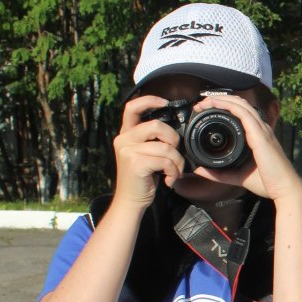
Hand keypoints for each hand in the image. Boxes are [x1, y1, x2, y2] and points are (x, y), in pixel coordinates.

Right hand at [111, 96, 185, 211]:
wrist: (131, 201)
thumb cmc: (143, 177)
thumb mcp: (144, 153)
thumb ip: (152, 139)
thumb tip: (175, 130)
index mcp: (126, 133)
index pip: (132, 107)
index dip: (150, 100)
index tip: (165, 102)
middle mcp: (124, 139)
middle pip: (157, 125)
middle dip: (174, 140)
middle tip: (175, 154)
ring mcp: (128, 151)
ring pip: (166, 147)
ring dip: (177, 162)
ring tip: (174, 172)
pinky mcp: (136, 164)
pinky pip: (166, 161)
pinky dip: (174, 172)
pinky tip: (169, 180)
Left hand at [189, 94, 301, 202]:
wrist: (284, 189)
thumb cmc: (267, 182)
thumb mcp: (237, 176)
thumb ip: (218, 173)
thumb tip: (199, 169)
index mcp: (258, 135)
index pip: (241, 112)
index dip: (224, 106)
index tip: (205, 111)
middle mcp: (261, 129)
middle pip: (240, 104)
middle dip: (219, 99)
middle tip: (200, 104)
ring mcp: (262, 130)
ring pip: (241, 104)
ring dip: (221, 99)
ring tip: (204, 101)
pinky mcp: (260, 134)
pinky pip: (243, 113)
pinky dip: (228, 105)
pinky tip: (216, 104)